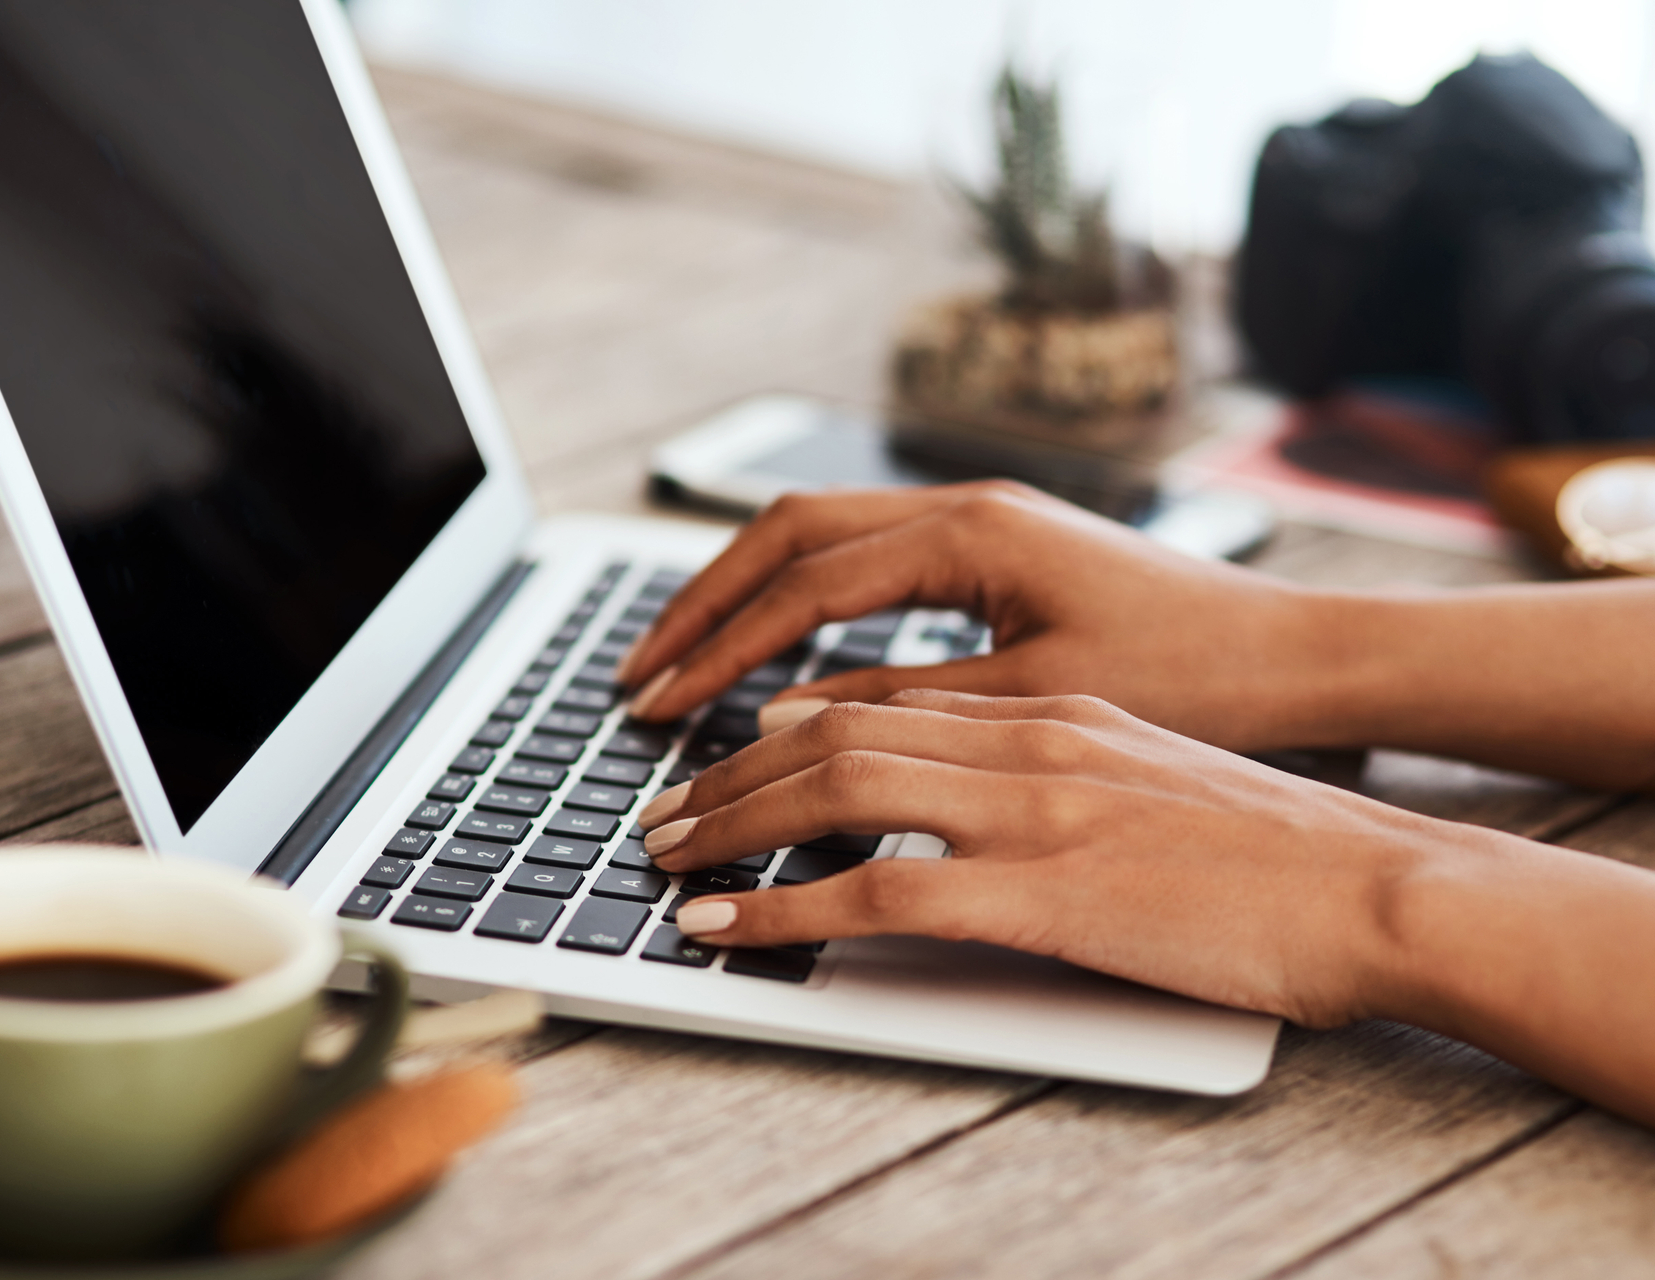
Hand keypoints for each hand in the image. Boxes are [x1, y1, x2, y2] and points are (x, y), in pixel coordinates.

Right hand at [619, 483, 1336, 753]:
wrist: (1298, 656)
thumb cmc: (1195, 674)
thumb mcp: (1038, 702)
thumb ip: (907, 706)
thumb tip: (786, 721)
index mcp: (971, 530)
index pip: (803, 582)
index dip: (721, 646)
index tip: (660, 703)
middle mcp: (963, 505)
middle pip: (786, 534)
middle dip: (703, 605)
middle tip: (639, 675)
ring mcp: (976, 520)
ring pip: (819, 539)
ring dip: (744, 599)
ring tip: (682, 662)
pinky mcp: (991, 549)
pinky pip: (862, 561)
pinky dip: (800, 602)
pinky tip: (777, 652)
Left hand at [636, 690, 1481, 1027]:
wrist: (1378, 884)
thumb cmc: (1274, 847)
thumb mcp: (1147, 774)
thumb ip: (1049, 765)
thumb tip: (964, 784)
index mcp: (1051, 706)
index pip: (882, 695)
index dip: (782, 721)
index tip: (726, 751)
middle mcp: (1026, 737)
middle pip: (832, 726)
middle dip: (728, 765)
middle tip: (659, 804)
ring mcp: (1030, 807)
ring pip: (833, 787)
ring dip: (728, 820)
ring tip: (660, 852)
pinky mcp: (1042, 889)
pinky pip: (875, 894)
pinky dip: (781, 910)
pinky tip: (722, 927)